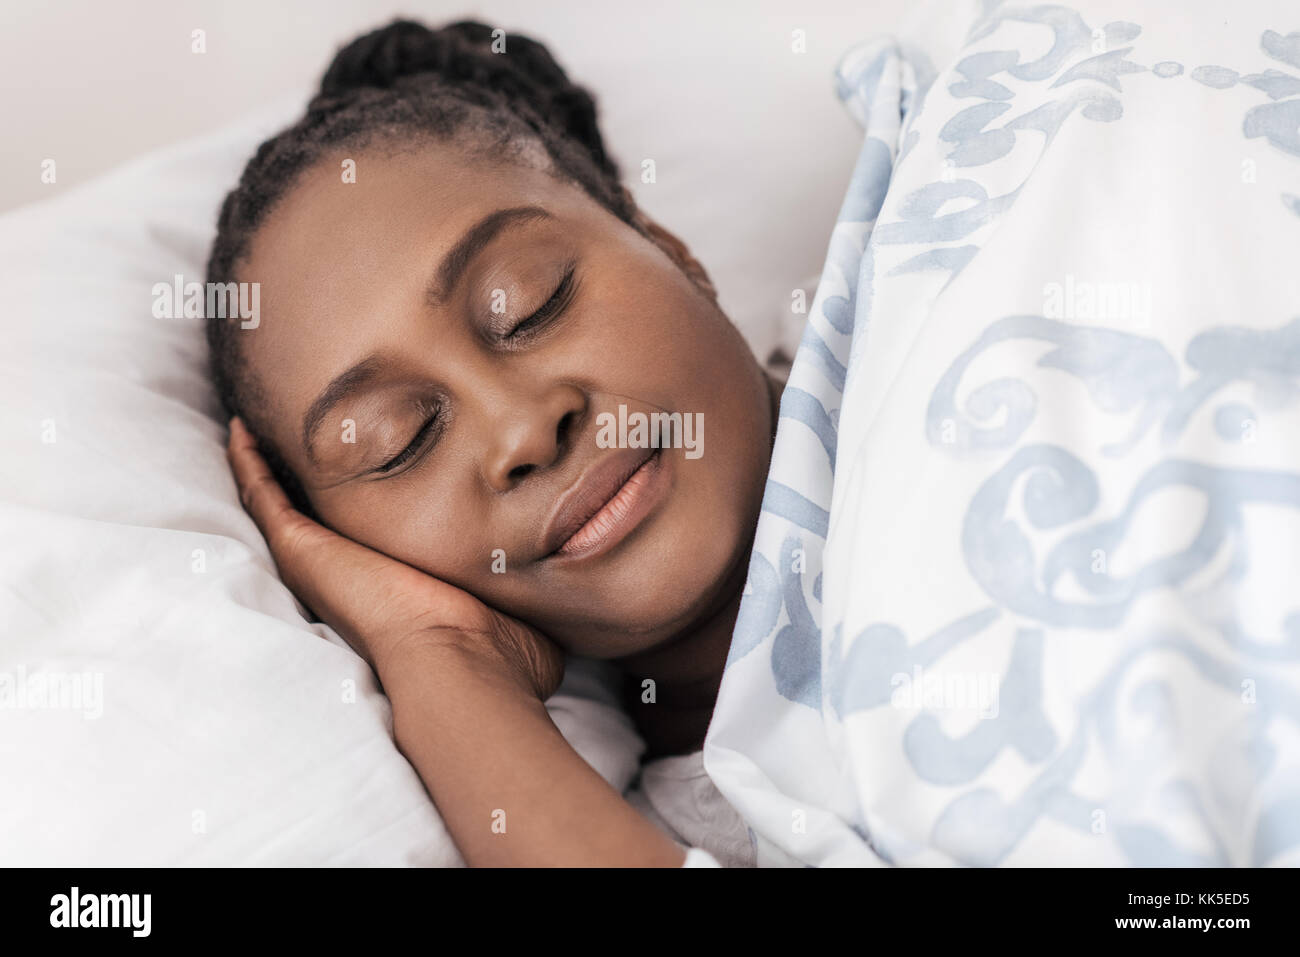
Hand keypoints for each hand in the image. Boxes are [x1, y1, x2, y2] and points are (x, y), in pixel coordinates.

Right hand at [224, 416, 564, 700]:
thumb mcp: (520, 607)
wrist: (461, 658)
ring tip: (257, 419)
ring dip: (270, 463)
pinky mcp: (300, 547)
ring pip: (282, 502)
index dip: (372, 502)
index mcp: (399, 584)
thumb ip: (533, 591)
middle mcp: (353, 572)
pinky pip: (262, 496)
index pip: (377, 536)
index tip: (371, 467)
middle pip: (322, 516)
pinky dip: (247, 462)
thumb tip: (571, 588)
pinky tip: (238, 429)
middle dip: (312, 475)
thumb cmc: (498, 650)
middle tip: (301, 432)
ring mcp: (321, 559)